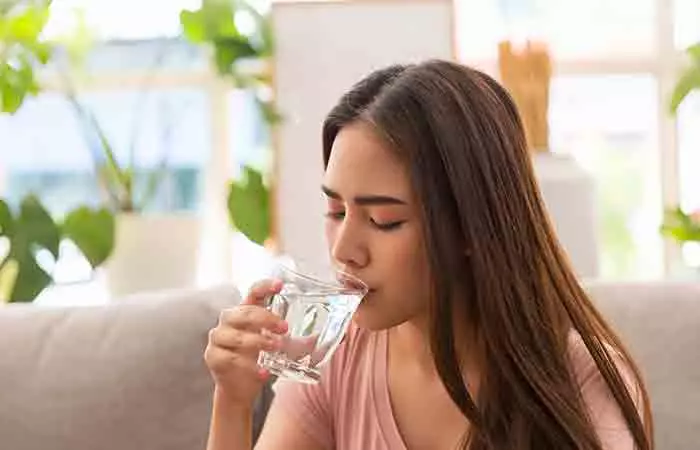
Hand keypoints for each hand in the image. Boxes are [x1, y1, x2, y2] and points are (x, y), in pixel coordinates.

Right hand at [204, 279, 287, 406]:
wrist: (240, 388)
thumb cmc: (258, 360)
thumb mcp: (278, 348)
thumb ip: (295, 342)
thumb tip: (317, 339)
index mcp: (246, 312)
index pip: (253, 293)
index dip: (265, 286)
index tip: (280, 285)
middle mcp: (229, 321)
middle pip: (244, 312)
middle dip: (265, 318)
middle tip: (284, 328)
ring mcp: (218, 338)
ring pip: (235, 335)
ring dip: (257, 340)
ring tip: (275, 347)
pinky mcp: (213, 357)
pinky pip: (230, 358)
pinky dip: (248, 366)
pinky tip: (263, 372)